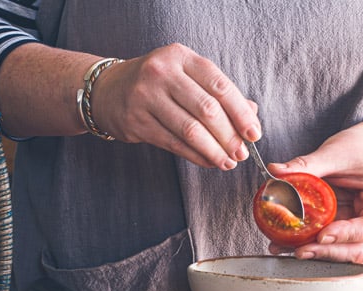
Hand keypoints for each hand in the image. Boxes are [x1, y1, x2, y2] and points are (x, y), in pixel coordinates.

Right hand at [92, 43, 260, 169]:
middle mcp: (161, 73)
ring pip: (190, 131)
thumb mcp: (185, 75)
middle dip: (229, 136)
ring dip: (214, 151)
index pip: (219, 85)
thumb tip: (252, 114)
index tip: (254, 133)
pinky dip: (196, 156)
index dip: (240, 112)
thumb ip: (217, 92)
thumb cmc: (156, 83)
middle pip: (206, 110)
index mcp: (180, 56)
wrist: (108, 90)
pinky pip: (174, 144)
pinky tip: (208, 162)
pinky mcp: (136, 122)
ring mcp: (145, 97)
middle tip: (241, 153)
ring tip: (227, 162)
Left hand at [267, 127, 362, 263]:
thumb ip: (307, 164)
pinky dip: (301, 245)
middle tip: (300, 251)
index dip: (347, 235)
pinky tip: (280, 244)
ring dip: (312, 253)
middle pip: (356, 249)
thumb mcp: (334, 153)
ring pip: (337, 252)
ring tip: (283, 248)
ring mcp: (351, 230)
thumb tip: (276, 171)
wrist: (361, 151)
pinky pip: (319, 243)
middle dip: (328, 252)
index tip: (323, 235)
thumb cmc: (356, 151)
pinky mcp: (334, 230)